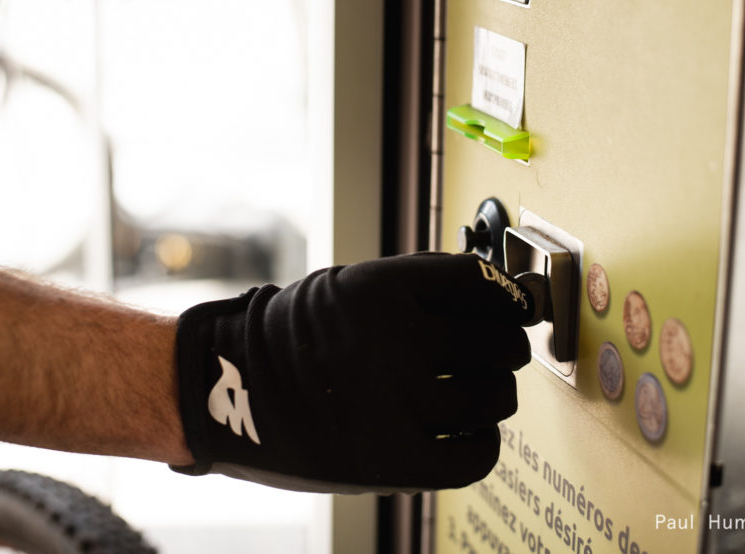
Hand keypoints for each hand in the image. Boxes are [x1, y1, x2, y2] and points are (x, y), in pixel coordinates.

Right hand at [172, 252, 533, 492]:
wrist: (227, 389)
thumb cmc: (296, 336)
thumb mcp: (350, 285)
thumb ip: (420, 286)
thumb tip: (501, 294)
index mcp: (380, 288)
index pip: (479, 282)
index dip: (509, 293)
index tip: (517, 303)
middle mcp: (391, 342)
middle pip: (497, 340)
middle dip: (507, 343)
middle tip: (499, 348)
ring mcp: (393, 404)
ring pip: (493, 395)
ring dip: (497, 390)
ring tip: (479, 389)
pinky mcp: (391, 462)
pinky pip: (476, 452)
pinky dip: (483, 438)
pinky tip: (466, 428)